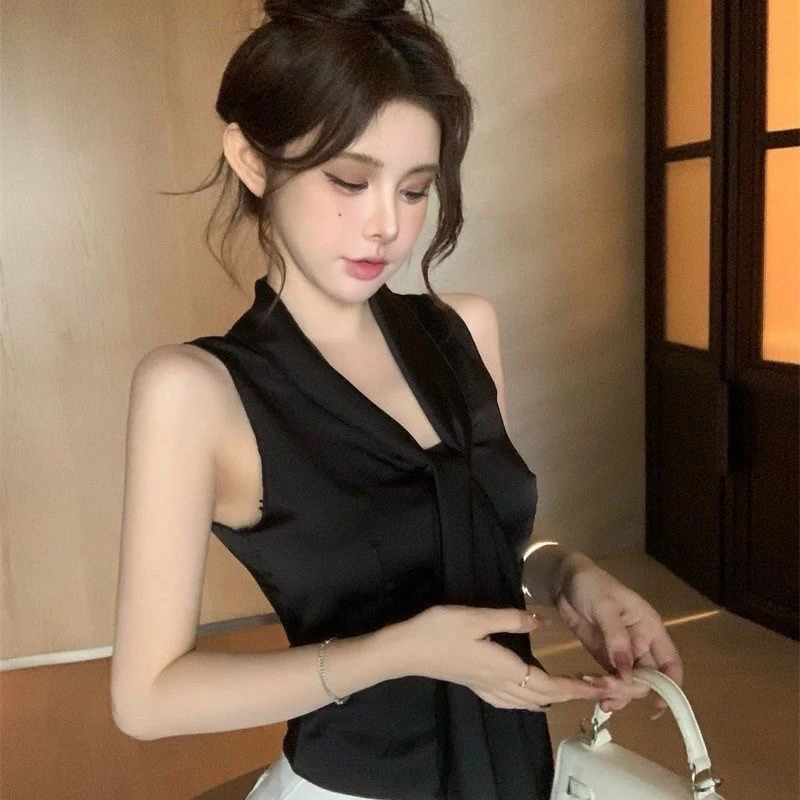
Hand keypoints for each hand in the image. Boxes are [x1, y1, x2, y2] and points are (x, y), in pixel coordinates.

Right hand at [399, 605, 612, 710]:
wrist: (405, 650)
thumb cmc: (439, 630)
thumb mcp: (476, 617)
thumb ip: (511, 619)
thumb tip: (542, 622)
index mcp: (504, 667)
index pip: (549, 685)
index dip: (576, 688)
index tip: (602, 688)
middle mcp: (500, 684)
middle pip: (544, 697)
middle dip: (573, 694)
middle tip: (599, 689)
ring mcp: (487, 688)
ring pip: (529, 702)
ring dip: (555, 698)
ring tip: (574, 690)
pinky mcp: (477, 686)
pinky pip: (513, 701)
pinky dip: (532, 700)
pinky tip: (533, 696)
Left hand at [554, 555, 683, 717]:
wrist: (564, 580)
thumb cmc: (591, 585)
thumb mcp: (605, 607)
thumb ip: (616, 638)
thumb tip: (628, 674)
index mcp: (649, 629)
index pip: (670, 663)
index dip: (670, 687)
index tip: (657, 707)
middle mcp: (641, 644)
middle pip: (648, 679)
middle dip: (631, 690)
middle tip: (606, 689)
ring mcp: (622, 652)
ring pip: (630, 684)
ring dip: (619, 695)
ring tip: (599, 698)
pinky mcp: (604, 656)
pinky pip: (612, 679)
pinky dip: (606, 690)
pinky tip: (595, 696)